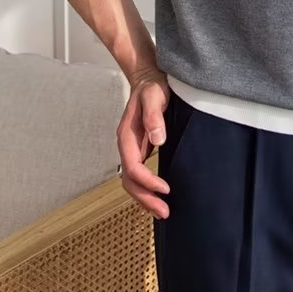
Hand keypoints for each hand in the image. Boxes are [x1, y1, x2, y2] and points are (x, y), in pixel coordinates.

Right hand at [117, 66, 171, 218]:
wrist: (147, 79)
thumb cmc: (151, 87)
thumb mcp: (154, 96)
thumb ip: (154, 116)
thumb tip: (157, 139)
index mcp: (127, 136)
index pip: (132, 167)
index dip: (147, 181)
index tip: (165, 188)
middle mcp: (127, 145)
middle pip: (129, 180)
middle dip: (145, 198)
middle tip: (164, 212)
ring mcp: (132, 149)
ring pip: (132, 181)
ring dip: (145, 198)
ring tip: (161, 211)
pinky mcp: (140, 150)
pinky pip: (138, 175)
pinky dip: (145, 190)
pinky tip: (155, 199)